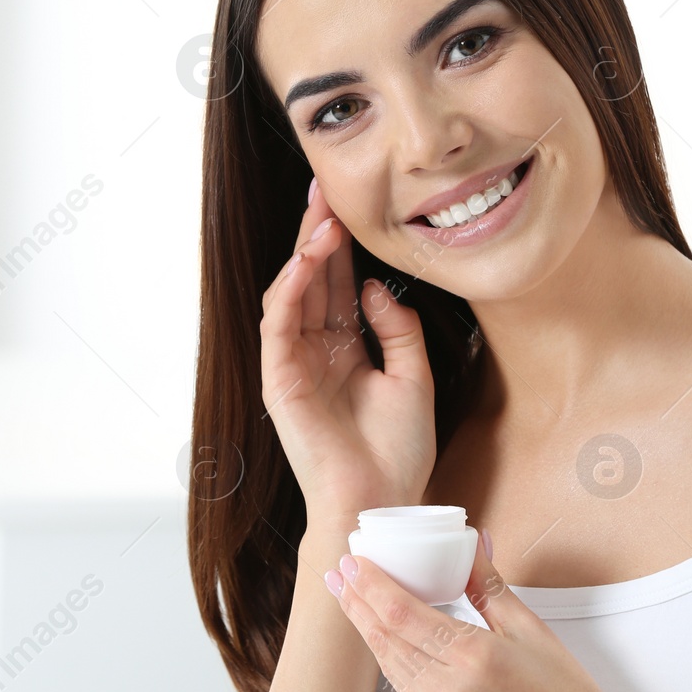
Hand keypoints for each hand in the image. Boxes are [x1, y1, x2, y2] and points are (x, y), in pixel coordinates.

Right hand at [259, 176, 437, 522]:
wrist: (383, 500)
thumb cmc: (398, 452)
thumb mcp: (414, 377)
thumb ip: (398, 328)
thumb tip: (372, 288)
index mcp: (345, 350)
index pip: (337, 284)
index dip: (342, 244)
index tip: (348, 203)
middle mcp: (315, 352)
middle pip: (311, 280)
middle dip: (317, 234)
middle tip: (325, 191)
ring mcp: (295, 366)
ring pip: (290, 295)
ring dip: (304, 255)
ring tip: (323, 222)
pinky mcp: (280, 383)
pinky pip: (277, 328)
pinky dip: (289, 292)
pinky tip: (306, 262)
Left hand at [324, 536, 653, 691]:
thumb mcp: (532, 633)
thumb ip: (490, 588)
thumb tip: (473, 546)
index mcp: (474, 657)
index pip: (402, 613)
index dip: (370, 586)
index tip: (354, 563)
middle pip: (385, 639)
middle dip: (357, 604)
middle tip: (338, 576)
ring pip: (391, 668)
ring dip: (370, 633)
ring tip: (354, 604)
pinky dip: (397, 666)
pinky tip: (391, 646)